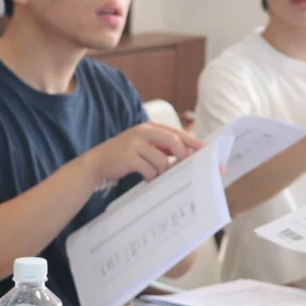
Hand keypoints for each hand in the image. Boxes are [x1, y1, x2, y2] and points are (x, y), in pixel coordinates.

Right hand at [83, 123, 203, 185]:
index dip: (194, 143)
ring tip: (157, 175)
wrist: (97, 162)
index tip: (208, 153)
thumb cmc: (126, 156)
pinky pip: (148, 169)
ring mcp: (135, 143)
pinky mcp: (128, 157)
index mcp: (151, 127)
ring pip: (162, 159)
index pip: (178, 133)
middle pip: (174, 141)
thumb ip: (164, 148)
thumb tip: (189, 155)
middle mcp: (144, 131)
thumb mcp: (146, 147)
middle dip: (183, 157)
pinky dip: (150, 176)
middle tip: (186, 170)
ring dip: (163, 171)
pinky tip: (145, 178)